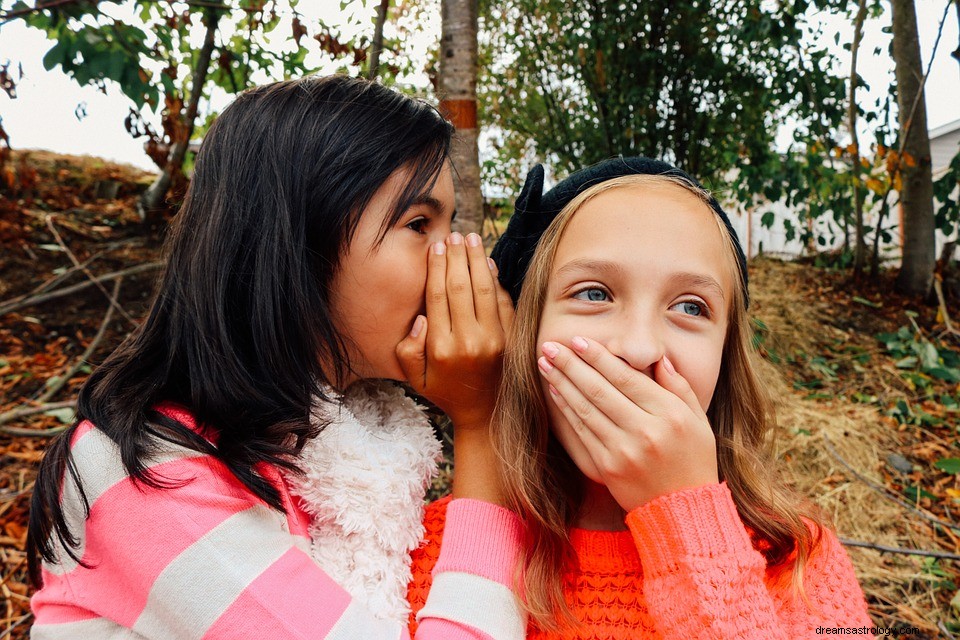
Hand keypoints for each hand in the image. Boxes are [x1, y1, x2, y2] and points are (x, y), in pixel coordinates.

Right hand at [396, 232, 513, 430]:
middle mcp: (470, 341)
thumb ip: (408, 350)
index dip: (437, 267)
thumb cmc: (446, 392)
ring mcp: (495, 340)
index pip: (438, 296)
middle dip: (456, 256)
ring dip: (478, 260)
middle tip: (453, 235)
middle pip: (461, 286)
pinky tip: (488, 263)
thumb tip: (421, 318)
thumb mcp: (415, 379)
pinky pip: (504, 301)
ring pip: (485, 289)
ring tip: (471, 239)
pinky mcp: (513, 339)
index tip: (436, 247)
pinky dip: (496, 279)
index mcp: (442, 348)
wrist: (486, 415)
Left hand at [537, 336, 717, 511]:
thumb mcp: (698, 420)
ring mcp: (624, 451)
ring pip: (586, 409)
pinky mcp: (607, 467)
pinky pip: (582, 432)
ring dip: (562, 383)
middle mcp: (645, 432)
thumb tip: (658, 357)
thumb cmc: (694, 460)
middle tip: (548, 345)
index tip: (578, 340)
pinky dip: (566, 409)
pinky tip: (555, 392)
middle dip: (571, 364)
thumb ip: (679, 386)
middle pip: (600, 390)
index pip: (626, 378)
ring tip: (545, 363)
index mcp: (670, 415)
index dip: (598, 357)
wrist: (683, 511)